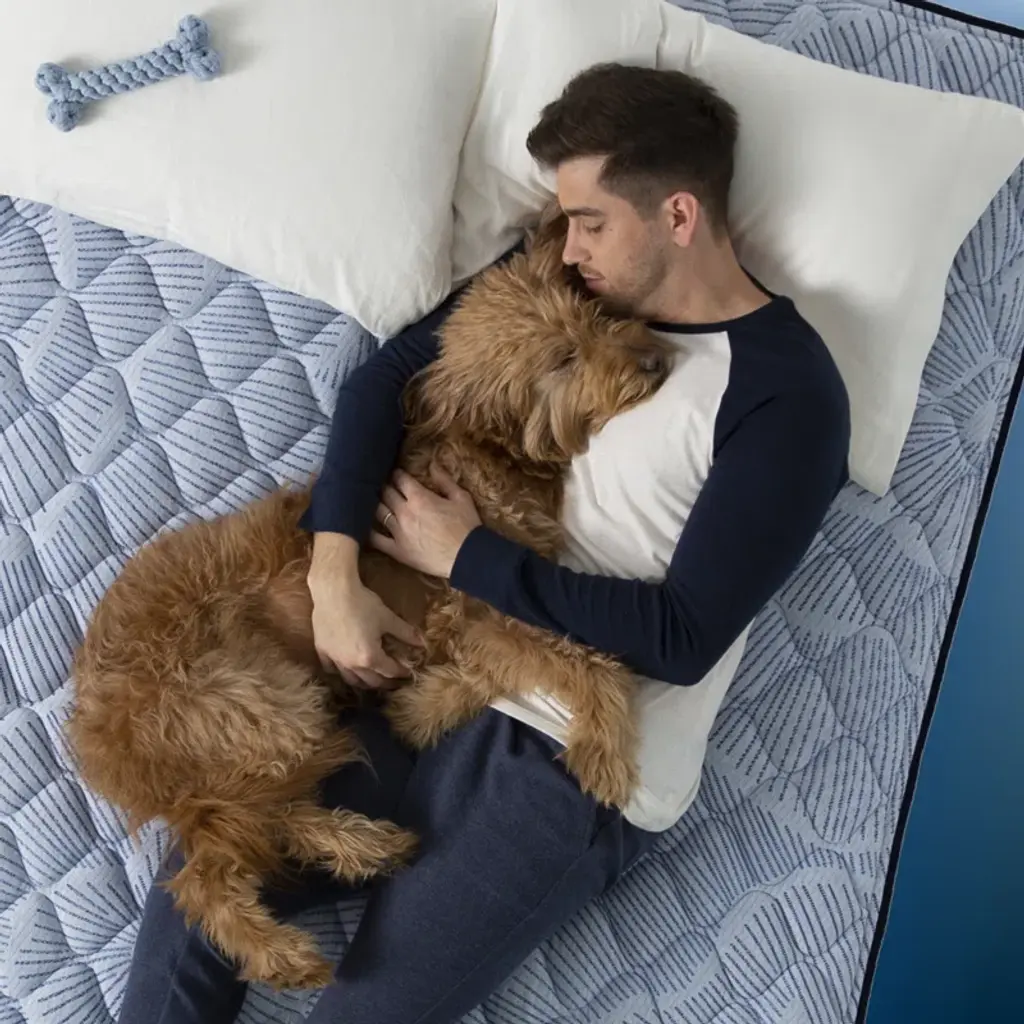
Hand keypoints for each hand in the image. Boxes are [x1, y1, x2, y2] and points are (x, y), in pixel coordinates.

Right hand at [308, 536, 422, 688]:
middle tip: (394, 681)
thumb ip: (406, 633)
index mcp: (370, 657)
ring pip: (351, 680)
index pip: (389, 671)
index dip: (401, 673)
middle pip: (371, 681)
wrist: (333, 591)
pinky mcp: (322, 651)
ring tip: (373, 680)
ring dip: (364, 683)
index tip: (407, 673)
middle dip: (385, 683)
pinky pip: (331, 669)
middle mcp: (351, 664)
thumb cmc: (362, 603)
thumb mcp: (388, 618)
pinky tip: (346, 669)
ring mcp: (335, 659)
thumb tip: (422, 643)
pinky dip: (341, 672)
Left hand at [369, 468, 481, 578]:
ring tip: (373, 500)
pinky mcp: (396, 550)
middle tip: (384, 485)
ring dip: (375, 503)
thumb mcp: (461, 497)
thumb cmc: (467, 526)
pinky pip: (375, 539)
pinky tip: (365, 526)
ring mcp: (398, 532)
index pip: (400, 479)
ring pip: (378, 512)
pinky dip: (368, 531)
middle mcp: (404, 512)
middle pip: (386, 493)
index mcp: (420, 498)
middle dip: (385, 486)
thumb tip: (433, 465)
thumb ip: (445, 480)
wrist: (467, 557)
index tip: (396, 473)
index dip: (397, 474)